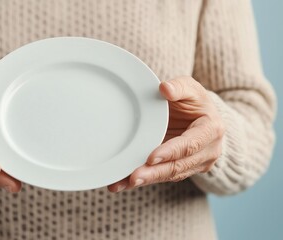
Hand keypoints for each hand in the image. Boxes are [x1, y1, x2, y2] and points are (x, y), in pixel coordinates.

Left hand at [108, 76, 224, 191]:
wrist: (199, 115)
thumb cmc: (192, 99)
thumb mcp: (190, 88)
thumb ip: (179, 86)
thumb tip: (165, 88)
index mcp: (211, 130)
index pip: (190, 144)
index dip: (171, 152)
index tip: (151, 157)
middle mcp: (208, 151)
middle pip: (178, 166)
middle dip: (155, 173)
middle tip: (134, 177)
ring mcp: (195, 164)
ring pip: (169, 175)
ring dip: (146, 180)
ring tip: (122, 183)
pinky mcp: (181, 170)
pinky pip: (161, 176)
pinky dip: (142, 180)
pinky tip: (120, 184)